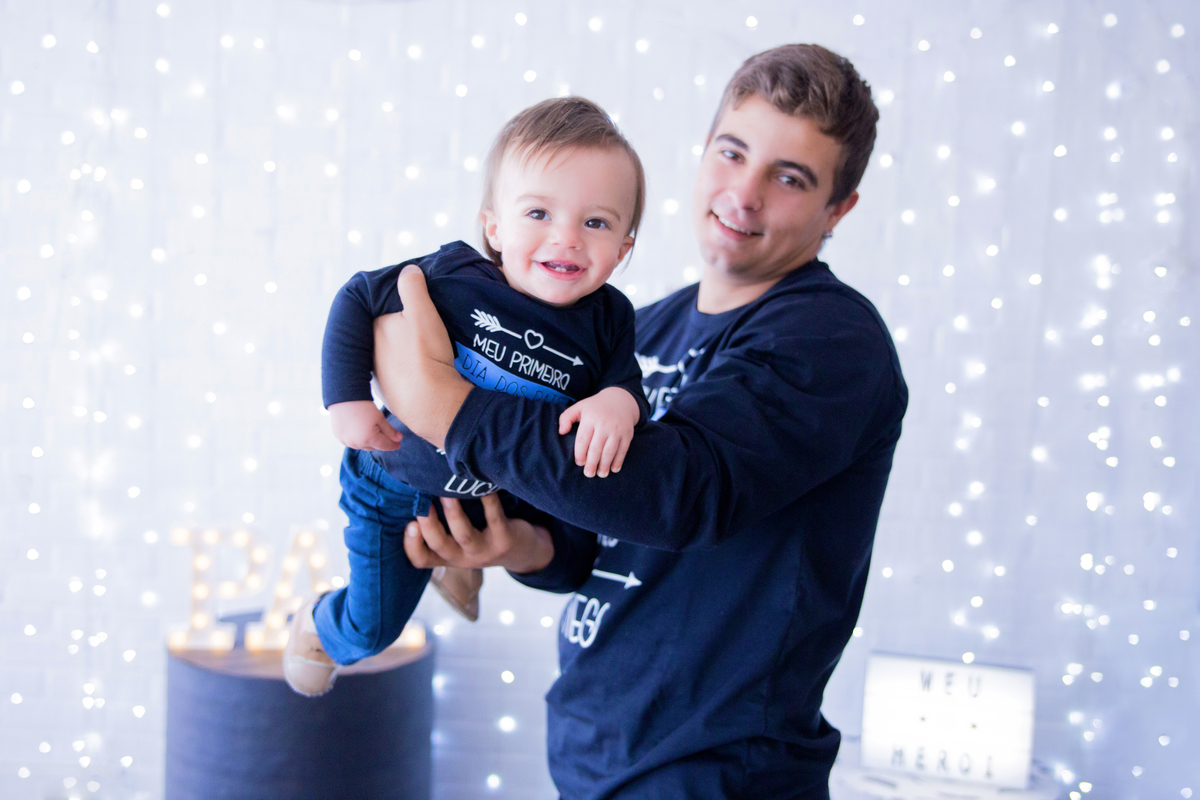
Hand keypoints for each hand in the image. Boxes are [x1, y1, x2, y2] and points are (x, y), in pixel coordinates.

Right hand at [329, 400, 402, 450]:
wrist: (343, 397)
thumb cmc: (363, 406)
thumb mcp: (380, 418)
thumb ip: (390, 431)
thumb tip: (399, 439)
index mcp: (369, 439)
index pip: (384, 446)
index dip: (392, 445)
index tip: (398, 445)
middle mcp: (357, 443)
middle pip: (373, 447)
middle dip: (380, 443)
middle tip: (386, 437)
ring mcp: (346, 441)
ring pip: (362, 445)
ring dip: (368, 441)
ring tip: (372, 433)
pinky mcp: (339, 437)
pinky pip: (351, 442)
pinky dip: (357, 438)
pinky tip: (359, 431)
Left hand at [373, 265, 471, 448]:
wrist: (433, 405)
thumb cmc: (426, 357)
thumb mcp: (422, 313)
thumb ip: (412, 287)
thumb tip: (408, 270)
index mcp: (371, 328)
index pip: (381, 307)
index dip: (399, 303)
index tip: (417, 304)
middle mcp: (368, 351)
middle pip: (385, 330)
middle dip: (399, 326)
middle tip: (424, 325)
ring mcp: (377, 373)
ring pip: (391, 352)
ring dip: (404, 348)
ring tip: (426, 347)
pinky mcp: (390, 392)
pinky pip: (398, 372)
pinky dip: (408, 367)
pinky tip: (424, 368)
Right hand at [404, 494, 553, 574]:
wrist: (524, 550)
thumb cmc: (483, 536)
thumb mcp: (460, 539)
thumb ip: (441, 525)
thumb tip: (416, 491)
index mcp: (448, 556)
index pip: (422, 560)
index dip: (412, 546)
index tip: (409, 524)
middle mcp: (464, 557)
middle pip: (441, 546)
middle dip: (429, 526)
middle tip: (422, 504)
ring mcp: (485, 550)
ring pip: (465, 535)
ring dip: (454, 515)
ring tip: (446, 494)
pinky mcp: (505, 539)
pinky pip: (495, 519)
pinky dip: (489, 502)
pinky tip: (484, 487)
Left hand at [557, 386, 639, 477]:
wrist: (620, 400)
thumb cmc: (595, 407)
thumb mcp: (579, 407)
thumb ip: (566, 418)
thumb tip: (561, 432)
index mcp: (590, 418)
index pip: (583, 439)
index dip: (580, 453)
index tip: (579, 463)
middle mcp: (604, 424)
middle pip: (596, 448)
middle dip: (592, 463)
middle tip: (588, 474)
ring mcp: (617, 430)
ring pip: (610, 451)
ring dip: (605, 465)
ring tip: (600, 474)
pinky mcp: (627, 434)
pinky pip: (622, 450)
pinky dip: (618, 461)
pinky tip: (613, 469)